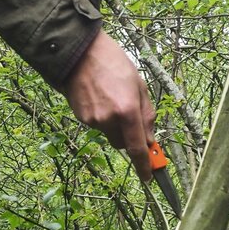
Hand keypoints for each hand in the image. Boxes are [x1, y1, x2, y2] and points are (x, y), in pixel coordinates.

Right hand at [63, 30, 156, 180]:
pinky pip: (98, 125)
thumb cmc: (113, 63)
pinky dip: (102, 117)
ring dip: (115, 125)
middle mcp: (110, 119)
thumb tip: (149, 139)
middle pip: (124, 144)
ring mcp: (93, 120)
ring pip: (110, 134)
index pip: (137, 148)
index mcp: (128, 110)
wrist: (79, 53)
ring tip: (111, 97)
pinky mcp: (81, 117)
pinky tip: (99, 97)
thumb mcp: (139, 85)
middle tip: (130, 116)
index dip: (144, 165)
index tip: (149, 176)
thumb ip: (147, 115)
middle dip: (130, 137)